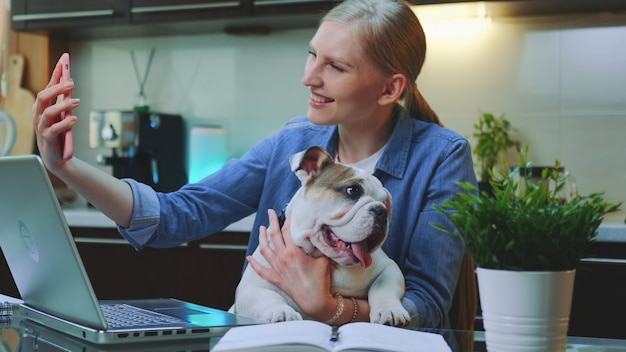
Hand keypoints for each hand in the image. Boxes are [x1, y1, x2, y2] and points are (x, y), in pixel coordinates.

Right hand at [33, 55, 79, 170]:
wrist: (56, 156)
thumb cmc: (59, 132)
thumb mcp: (62, 114)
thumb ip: (64, 101)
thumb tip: (70, 83)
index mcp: (42, 106)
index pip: (48, 87)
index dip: (55, 75)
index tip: (63, 62)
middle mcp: (39, 114)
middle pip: (43, 97)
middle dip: (57, 88)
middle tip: (71, 83)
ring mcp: (41, 126)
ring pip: (48, 112)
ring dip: (63, 105)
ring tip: (77, 102)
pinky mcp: (47, 138)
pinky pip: (54, 129)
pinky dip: (65, 123)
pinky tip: (74, 120)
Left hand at [247, 209, 334, 318]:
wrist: (315, 301)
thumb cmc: (320, 280)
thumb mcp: (324, 259)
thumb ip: (321, 246)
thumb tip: (322, 235)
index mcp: (294, 252)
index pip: (288, 230)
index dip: (288, 218)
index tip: (288, 210)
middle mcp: (282, 258)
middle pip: (274, 235)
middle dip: (272, 221)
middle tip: (270, 212)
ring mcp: (277, 268)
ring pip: (264, 249)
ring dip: (261, 237)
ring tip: (262, 228)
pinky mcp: (275, 279)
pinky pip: (261, 270)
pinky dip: (254, 263)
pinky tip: (249, 257)